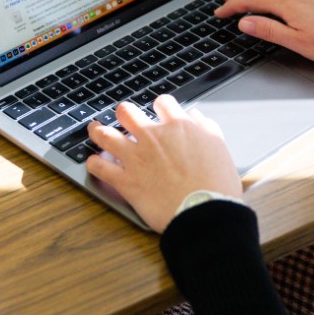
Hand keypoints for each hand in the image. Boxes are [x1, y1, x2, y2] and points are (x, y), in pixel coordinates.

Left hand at [85, 96, 242, 233]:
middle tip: (123, 118)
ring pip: (106, 135)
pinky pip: (100, 168)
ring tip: (95, 130)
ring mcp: (137, 158)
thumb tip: (195, 117)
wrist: (204, 212)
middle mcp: (154, 137)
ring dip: (98, 131)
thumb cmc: (216, 183)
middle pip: (127, 112)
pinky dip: (94, 164)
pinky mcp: (126, 181)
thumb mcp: (219, 147)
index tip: (158, 111)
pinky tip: (93, 163)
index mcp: (179, 127)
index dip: (159, 106)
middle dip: (123, 113)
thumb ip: (205, 128)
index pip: (163, 102)